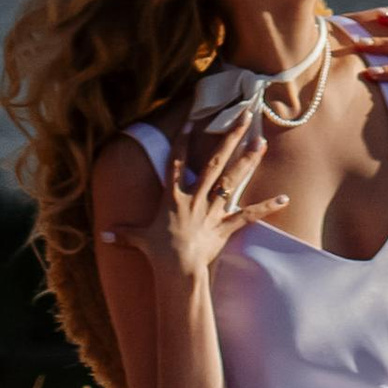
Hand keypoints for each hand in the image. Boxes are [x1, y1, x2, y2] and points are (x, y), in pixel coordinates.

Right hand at [102, 117, 286, 281]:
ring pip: (233, 180)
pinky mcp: (226, 226)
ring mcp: (213, 210)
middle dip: (229, 137)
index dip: (184, 140)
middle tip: (244, 116)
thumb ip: (123, 232)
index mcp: (174, 195)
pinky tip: (284, 198)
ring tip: (262, 141)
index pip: (178, 162)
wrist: (177, 271)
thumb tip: (103, 233)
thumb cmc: (157, 252)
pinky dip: (267, 206)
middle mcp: (196, 197)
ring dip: (248, 161)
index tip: (192, 118)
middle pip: (215, 161)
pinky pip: (248, 215)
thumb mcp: (138, 238)